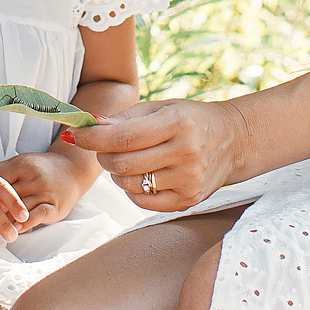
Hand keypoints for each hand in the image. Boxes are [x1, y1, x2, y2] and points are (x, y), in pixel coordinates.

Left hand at [0, 149, 92, 230]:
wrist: (72, 169)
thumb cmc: (41, 168)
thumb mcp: (20, 162)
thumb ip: (0, 170)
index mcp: (21, 165)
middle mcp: (33, 178)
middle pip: (7, 197)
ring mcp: (45, 192)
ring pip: (20, 208)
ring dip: (7, 220)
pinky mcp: (55, 206)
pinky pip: (38, 215)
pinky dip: (26, 223)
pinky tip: (17, 229)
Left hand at [65, 98, 249, 213]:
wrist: (233, 141)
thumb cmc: (190, 120)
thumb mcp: (161, 108)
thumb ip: (125, 118)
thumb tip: (89, 126)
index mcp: (177, 123)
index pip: (123, 137)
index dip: (93, 138)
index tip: (76, 135)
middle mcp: (186, 153)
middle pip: (122, 164)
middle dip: (102, 156)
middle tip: (102, 148)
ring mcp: (188, 180)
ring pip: (129, 184)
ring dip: (116, 173)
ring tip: (126, 160)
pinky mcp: (188, 200)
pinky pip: (142, 201)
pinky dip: (132, 189)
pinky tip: (141, 175)